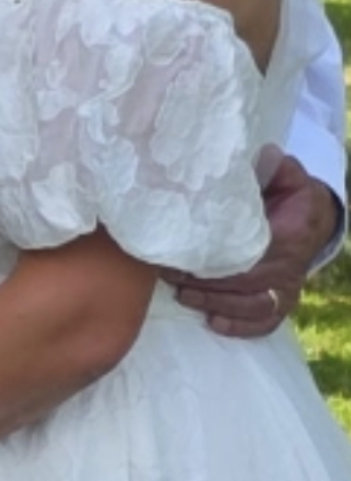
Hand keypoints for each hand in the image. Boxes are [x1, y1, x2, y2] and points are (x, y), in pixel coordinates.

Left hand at [170, 149, 341, 337]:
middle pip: (244, 281)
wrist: (312, 218)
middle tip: (168, 274)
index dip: (216, 254)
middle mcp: (291, 266)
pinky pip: (264, 322)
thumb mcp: (285, 173)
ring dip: (213, 301)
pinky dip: (239, 326)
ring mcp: (288, 287)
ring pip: (249, 304)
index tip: (184, 251)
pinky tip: (212, 321)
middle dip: (204, 281)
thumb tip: (255, 154)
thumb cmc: (288, 192)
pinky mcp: (284, 302)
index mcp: (290, 232)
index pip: (252, 249)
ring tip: (181, 295)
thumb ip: (271, 166)